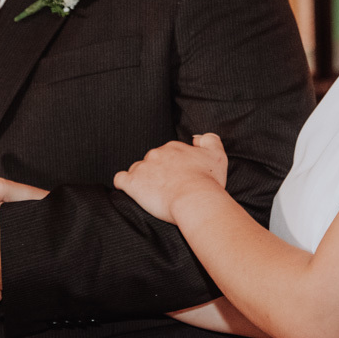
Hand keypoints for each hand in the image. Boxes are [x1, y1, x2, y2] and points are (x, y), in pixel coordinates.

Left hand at [113, 133, 227, 222]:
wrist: (196, 199)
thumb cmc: (208, 182)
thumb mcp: (217, 155)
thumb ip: (209, 140)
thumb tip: (197, 137)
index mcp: (174, 147)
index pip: (168, 153)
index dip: (173, 167)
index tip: (179, 178)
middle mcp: (157, 153)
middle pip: (152, 161)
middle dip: (158, 172)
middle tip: (168, 188)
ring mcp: (143, 167)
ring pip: (137, 170)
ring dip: (143, 179)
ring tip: (153, 194)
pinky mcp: (132, 183)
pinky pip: (120, 180)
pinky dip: (124, 185)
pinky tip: (132, 192)